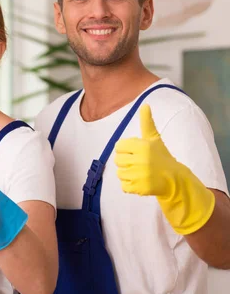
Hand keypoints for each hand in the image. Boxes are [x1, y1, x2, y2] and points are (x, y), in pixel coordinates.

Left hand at [114, 104, 214, 233]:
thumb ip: (147, 122)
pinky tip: (140, 182)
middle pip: (117, 160)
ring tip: (140, 172)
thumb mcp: (154, 138)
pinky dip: (129, 186)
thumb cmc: (161, 156)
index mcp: (143, 146)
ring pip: (119, 173)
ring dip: (127, 174)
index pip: (119, 146)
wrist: (175, 179)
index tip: (136, 152)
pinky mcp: (139, 188)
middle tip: (139, 163)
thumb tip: (145, 105)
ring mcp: (140, 175)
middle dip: (126, 162)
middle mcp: (141, 160)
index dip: (125, 149)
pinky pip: (123, 186)